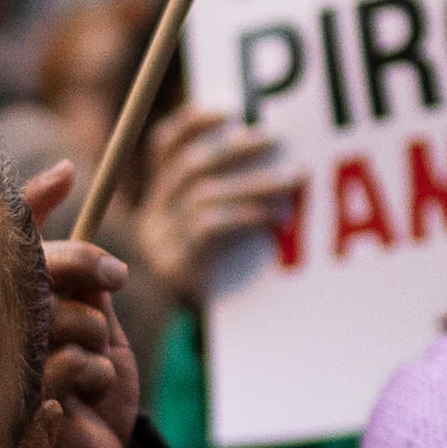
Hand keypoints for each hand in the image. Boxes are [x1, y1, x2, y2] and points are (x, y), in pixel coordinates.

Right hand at [20, 162, 141, 447]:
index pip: (19, 241)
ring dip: (95, 335)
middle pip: (39, 265)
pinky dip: (95, 375)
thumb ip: (85, 288)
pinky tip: (85, 402)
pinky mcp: (19, 397)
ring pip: (60, 312)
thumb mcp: (101, 331)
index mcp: (24, 302)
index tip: (69, 174)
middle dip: (83, 263)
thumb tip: (88, 240)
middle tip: (115, 278)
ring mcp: (7, 359)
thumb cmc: (99, 397)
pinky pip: (69, 359)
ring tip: (97, 370)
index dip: (36, 201)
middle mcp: (6, 325)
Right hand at [121, 108, 294, 301]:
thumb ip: (226, 194)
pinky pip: (210, 227)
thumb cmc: (227, 277)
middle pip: (189, 167)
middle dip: (235, 148)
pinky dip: (245, 214)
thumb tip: (264, 142)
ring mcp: (161, 244)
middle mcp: (152, 219)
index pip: (163, 147)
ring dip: (255, 182)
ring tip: (294, 178)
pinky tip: (272, 216)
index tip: (228, 110)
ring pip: (205, 195)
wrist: (214, 336)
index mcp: (157, 202)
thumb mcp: (220, 232)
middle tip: (274, 138)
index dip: (192, 123)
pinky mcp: (177, 267)